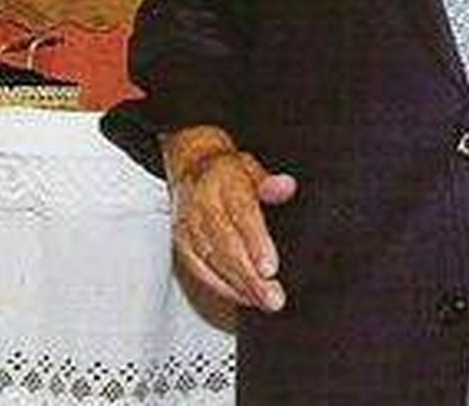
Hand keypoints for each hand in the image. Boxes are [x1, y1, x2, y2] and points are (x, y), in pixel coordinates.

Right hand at [164, 126, 296, 312]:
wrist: (191, 168)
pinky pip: (200, 271)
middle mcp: (202, 204)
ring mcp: (189, 227)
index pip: (241, 214)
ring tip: (263, 301)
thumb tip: (286, 187)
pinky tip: (243, 297)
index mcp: (223, 181)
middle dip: (250, 275)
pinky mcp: (182, 245)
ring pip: (212, 262)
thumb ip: (269, 182)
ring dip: (239, 286)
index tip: (270, 268)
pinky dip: (222, 288)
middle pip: (226, 245)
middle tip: (273, 296)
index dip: (256, 243)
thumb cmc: (226, 172)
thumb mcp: (251, 168)